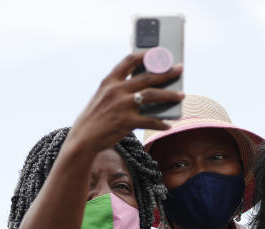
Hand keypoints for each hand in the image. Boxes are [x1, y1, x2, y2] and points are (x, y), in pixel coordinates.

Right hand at [65, 52, 183, 153]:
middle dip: (166, 72)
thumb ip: (118, 91)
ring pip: (153, 95)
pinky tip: (169, 125)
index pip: (129, 61)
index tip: (158, 52)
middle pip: (147, 77)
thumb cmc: (93, 120)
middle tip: (180, 68)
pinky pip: (150, 121)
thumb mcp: (101, 99)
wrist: (83, 139)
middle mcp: (116, 90)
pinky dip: (161, 123)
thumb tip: (143, 92)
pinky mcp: (127, 122)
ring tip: (181, 95)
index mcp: (109, 81)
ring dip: (170, 95)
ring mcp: (122, 105)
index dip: (145, 55)